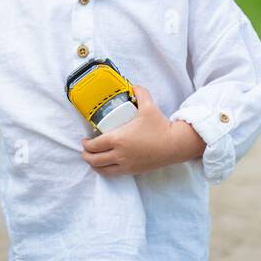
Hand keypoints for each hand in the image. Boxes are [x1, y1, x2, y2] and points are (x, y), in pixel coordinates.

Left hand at [80, 86, 205, 177]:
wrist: (175, 145)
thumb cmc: (160, 126)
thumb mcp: (149, 106)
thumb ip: (140, 92)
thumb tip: (134, 85)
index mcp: (118, 139)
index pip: (94, 145)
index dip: (86, 144)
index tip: (85, 139)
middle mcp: (120, 154)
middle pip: (94, 159)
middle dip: (86, 155)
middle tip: (85, 149)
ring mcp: (126, 165)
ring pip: (102, 169)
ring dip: (94, 165)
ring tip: (92, 159)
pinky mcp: (133, 171)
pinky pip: (114, 174)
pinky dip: (105, 171)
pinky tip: (105, 166)